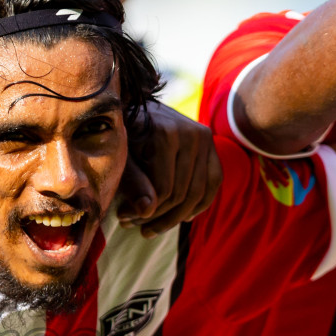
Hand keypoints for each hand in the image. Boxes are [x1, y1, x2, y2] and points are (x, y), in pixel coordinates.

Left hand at [118, 101, 222, 236]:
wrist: (139, 107)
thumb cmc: (124, 135)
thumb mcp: (122, 159)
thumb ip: (133, 183)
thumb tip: (146, 211)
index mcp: (167, 134)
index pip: (164, 189)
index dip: (144, 212)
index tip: (123, 219)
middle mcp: (192, 134)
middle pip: (182, 194)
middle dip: (158, 217)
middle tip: (136, 228)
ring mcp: (206, 139)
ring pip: (198, 193)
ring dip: (176, 217)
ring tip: (152, 228)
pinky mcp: (212, 145)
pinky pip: (213, 182)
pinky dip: (200, 204)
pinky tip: (183, 217)